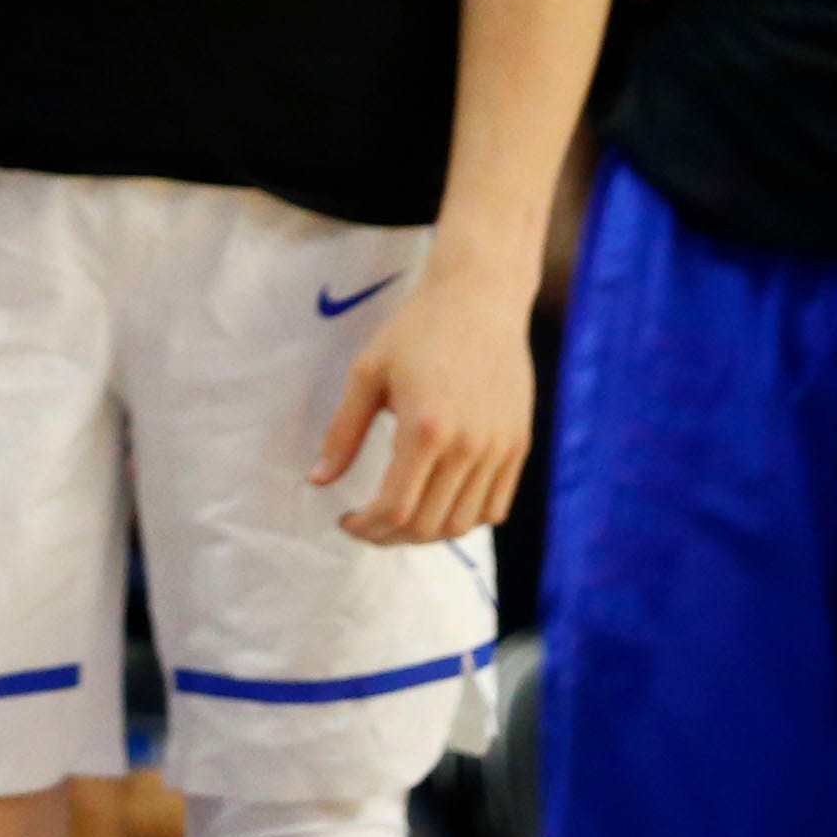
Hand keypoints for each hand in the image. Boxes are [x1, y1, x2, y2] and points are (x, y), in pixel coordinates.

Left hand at [314, 265, 532, 543]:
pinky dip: (464, 519)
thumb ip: (344, 433)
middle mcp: (469, 447)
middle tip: (367, 525)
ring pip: (463, 524)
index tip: (347, 520)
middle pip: (428, 526)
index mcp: (425, 429)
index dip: (366, 527)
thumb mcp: (368, 374)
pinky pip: (495, 507)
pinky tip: (437, 503)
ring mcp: (499, 449)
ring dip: (426, 534)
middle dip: (389, 537)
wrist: (479, 299)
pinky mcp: (519, 445)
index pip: (395, 509)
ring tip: (399, 518)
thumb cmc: (416, 331)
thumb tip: (318, 480)